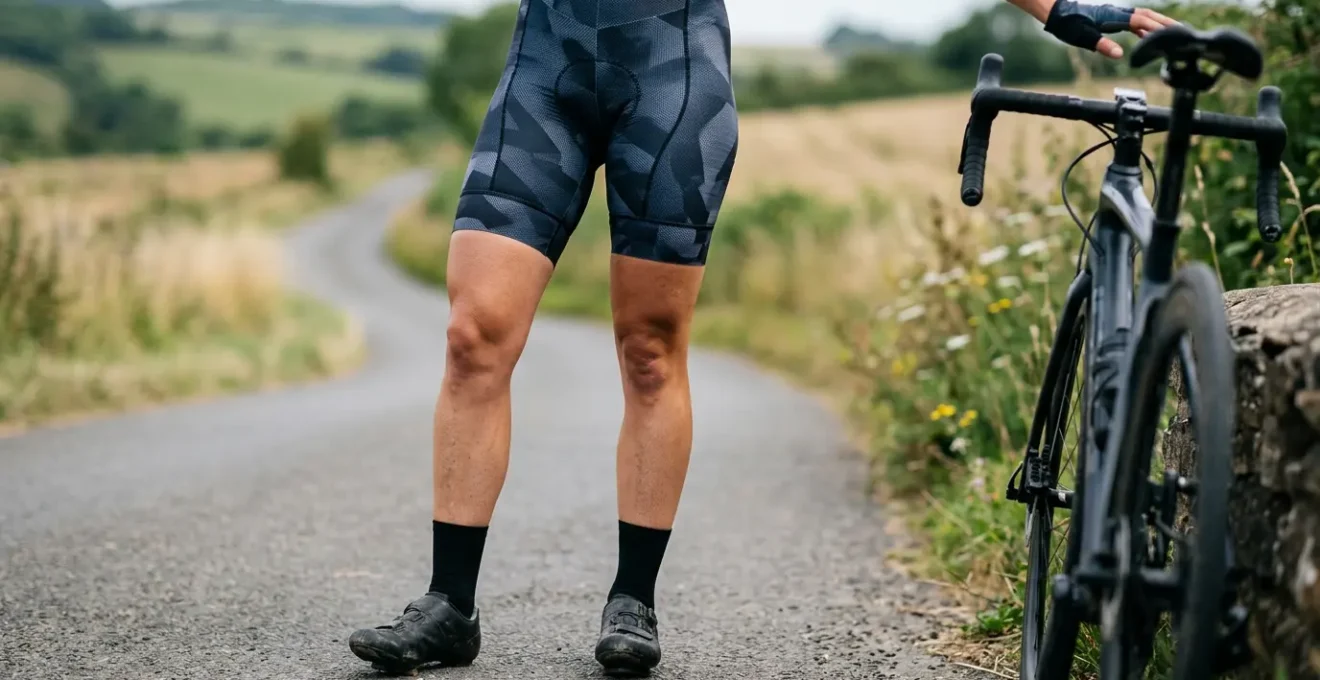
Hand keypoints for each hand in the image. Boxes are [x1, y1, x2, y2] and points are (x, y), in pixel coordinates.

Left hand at [1044, 0, 1179, 58]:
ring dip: (1157, 23)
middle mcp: (1117, 13)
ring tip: (1171, 32)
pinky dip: (1144, 27)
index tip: (1171, 34)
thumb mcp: (1083, 38)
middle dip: (1164, 22)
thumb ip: (1102, 45)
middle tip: (1181, 31)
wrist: (1056, 13)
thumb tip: (1119, 54)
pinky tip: (1147, 36)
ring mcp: (1115, 14)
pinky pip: (1133, 21)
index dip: (1156, 28)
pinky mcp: (1111, 18)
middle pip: (1147, 15)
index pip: (1141, 21)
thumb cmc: (1068, 24)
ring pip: (1142, 16)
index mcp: (1113, 17)